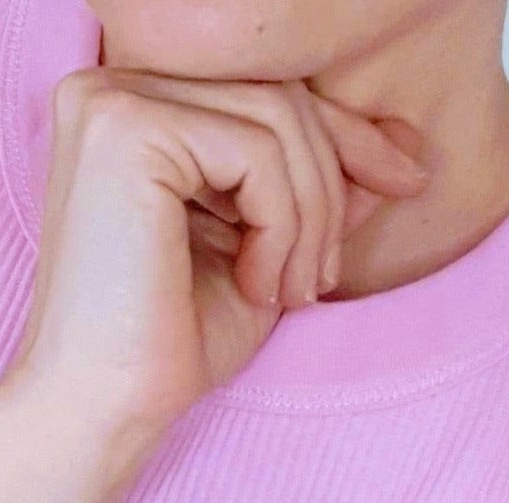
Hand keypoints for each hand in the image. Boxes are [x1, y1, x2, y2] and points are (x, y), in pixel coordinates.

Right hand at [7, 63, 431, 450]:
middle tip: (327, 278)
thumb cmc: (169, 347)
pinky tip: (257, 286)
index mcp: (135, 109)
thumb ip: (314, 190)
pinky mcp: (125, 131)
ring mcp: (111, 102)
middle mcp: (110, 86)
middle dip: (333, 185)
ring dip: (311, 217)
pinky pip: (256, 153)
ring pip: (276, 119)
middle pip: (276, 94)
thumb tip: (398, 147)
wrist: (103, 411)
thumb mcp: (265, 253)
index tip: (405, 178)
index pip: (263, 91)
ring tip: (293, 293)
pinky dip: (282, 226)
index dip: (344, 135)